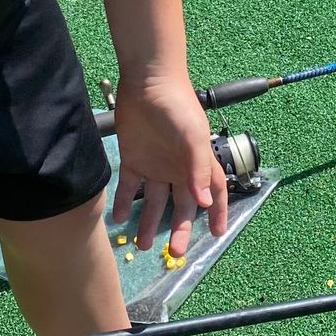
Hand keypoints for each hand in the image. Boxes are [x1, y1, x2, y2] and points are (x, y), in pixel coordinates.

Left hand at [108, 73, 226, 259]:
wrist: (147, 82)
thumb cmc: (177, 106)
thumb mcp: (192, 136)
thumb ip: (198, 168)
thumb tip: (204, 202)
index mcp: (197, 164)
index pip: (213, 193)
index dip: (216, 213)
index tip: (215, 235)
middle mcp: (178, 169)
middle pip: (181, 206)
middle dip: (178, 230)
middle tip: (173, 253)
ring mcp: (155, 166)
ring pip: (154, 203)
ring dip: (148, 223)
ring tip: (141, 246)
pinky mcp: (133, 160)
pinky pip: (129, 188)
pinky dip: (124, 204)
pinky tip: (118, 219)